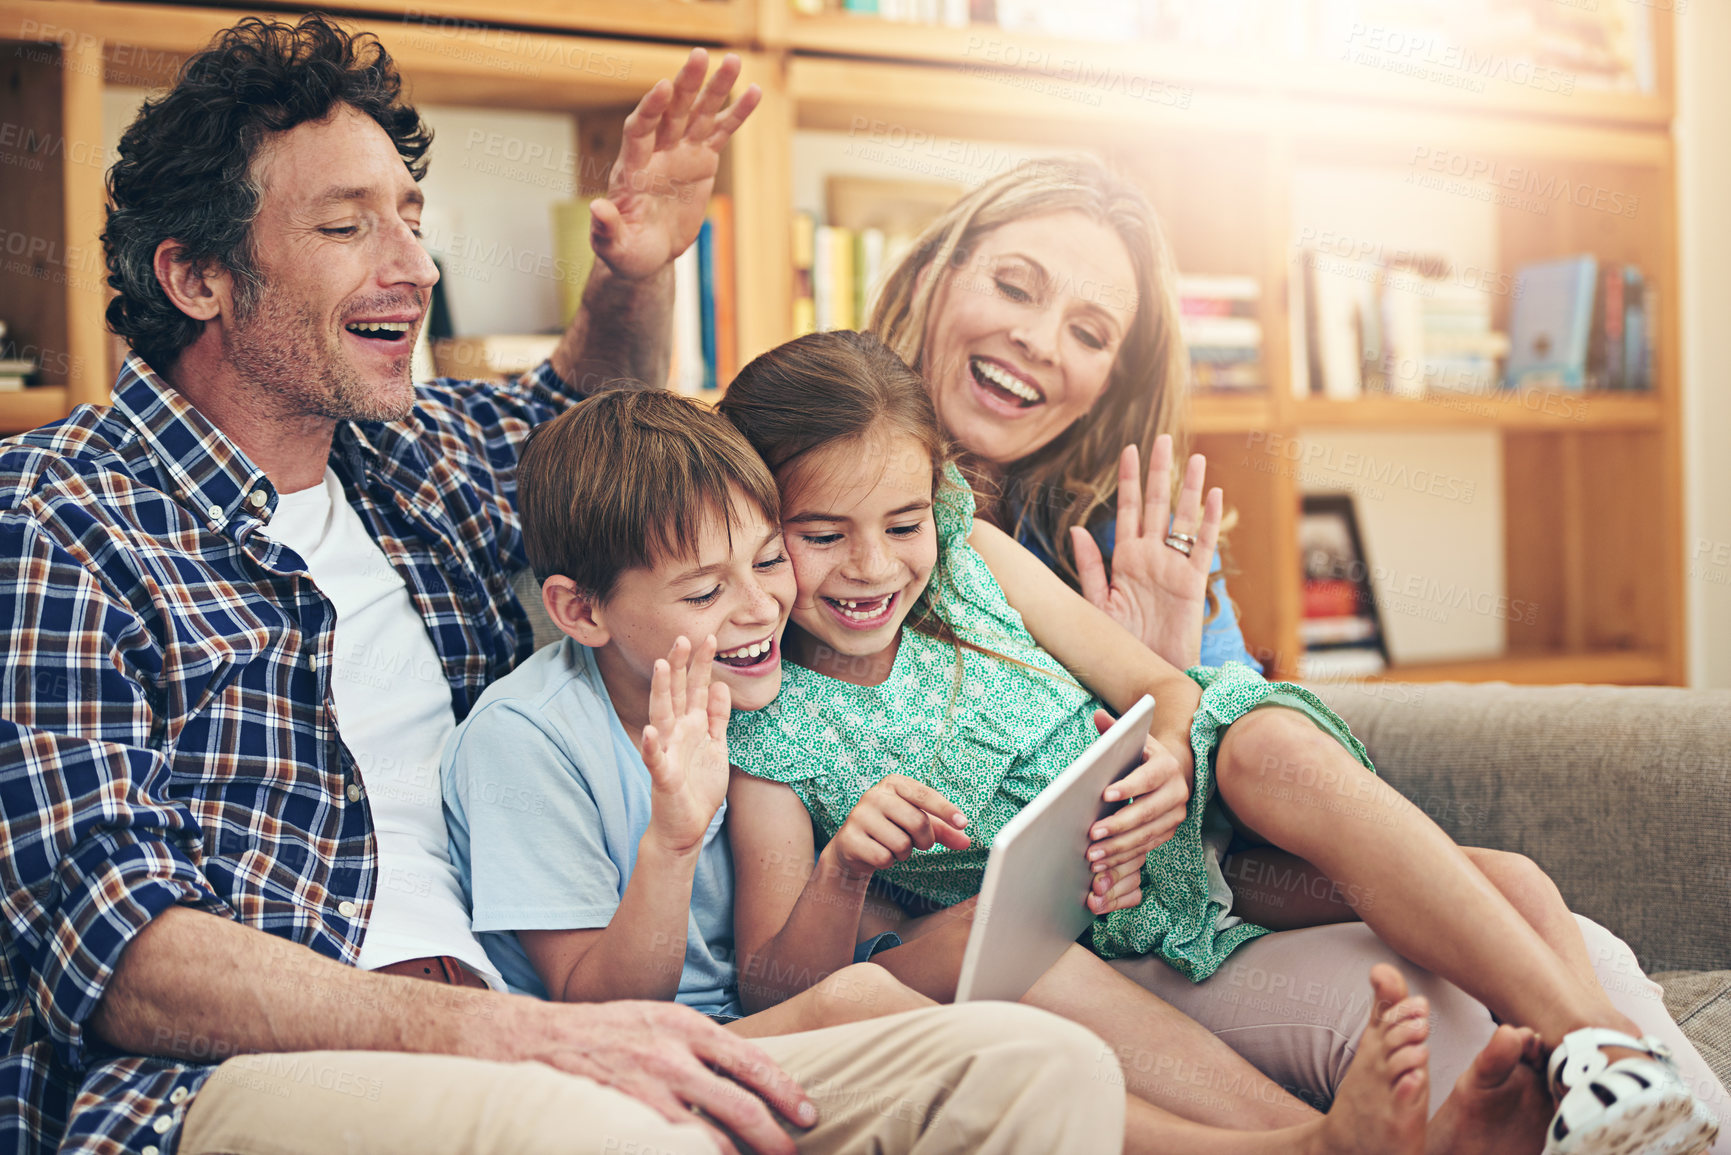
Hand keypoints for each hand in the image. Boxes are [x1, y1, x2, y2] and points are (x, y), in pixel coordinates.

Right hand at [526, 999, 813, 1154]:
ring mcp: (644, 1090)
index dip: (785, 1092)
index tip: (807, 1115)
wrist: (537, 1040)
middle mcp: (670, 1054)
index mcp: (685, 1025)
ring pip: (708, 1137)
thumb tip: (748, 1080)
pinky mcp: (620, 1118)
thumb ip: (701, 1046)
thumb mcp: (660, 1022)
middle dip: (773, 1136)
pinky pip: (669, 1148)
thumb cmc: (607, 1033)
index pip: (751, 1061)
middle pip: (740, 1104)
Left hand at [591, 48, 760, 280]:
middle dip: (686, 84)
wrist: (649, 251)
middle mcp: (656, 152)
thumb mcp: (616, 248)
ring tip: (735, 60)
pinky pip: (721, 133)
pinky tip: (754, 92)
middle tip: (700, 55)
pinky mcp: (701, 160)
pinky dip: (736, 114)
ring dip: (716, 88)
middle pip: (671, 112)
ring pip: (699, 114)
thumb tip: (598, 209)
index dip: (650, 109)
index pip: (639, 131)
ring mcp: (679, 153)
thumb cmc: (628, 251)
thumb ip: (606, 229)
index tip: (664, 86)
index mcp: (632, 168)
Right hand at [642, 636, 731, 853]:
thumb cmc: (699, 787)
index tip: (709, 637)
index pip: (695, 688)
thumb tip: (719, 685)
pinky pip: (655, 759)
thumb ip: (717, 717)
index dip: (701, 664)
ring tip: (662, 667)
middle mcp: (676, 733)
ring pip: (662, 716)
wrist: (685, 827)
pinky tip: (650, 731)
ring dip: (661, 691)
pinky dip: (651, 745)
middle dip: (680, 666)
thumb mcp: (716, 746)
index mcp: (691, 725)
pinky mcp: (663, 776)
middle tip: (683, 637)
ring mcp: (667, 752)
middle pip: (677, 694)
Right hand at [822, 775, 970, 880]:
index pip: (924, 794)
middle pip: (918, 822)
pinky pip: (883, 858)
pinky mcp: (849, 838)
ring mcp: (859, 815)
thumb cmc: (892, 829)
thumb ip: (943, 831)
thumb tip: (966, 841)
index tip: (963, 823)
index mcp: (893, 784)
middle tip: (919, 843)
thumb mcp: (918, 824)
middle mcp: (874, 795)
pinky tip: (878, 853)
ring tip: (893, 847)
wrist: (854, 846)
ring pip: (901, 843)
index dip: (946, 810)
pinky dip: (888, 862)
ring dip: (904, 853)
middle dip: (925, 840)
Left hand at [1071, 436, 1223, 669]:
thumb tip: (1077, 529)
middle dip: (1159, 472)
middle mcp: (1151, 556)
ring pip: (1182, 519)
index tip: (1129, 449)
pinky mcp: (1193, 582)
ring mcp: (1174, 566)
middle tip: (1162, 440)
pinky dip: (1207, 521)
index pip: (1128, 510)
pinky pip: (1202, 546)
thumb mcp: (1099, 605)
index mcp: (1126, 558)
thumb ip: (1090, 567)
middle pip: (1157, 505)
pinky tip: (1212, 496)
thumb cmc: (1122, 644)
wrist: (1149, 673)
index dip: (1129, 480)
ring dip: (1188, 488)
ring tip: (1194, 458)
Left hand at [1083, 710, 1188, 914]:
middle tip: (1092, 834)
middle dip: (1118, 825)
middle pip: (1147, 812)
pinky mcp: (1169, 831)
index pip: (1147, 778)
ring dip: (1119, 847)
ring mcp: (1176, 815)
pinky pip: (1147, 847)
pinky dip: (1125, 856)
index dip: (1128, 787)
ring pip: (1147, 834)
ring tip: (1093, 854)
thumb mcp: (1132, 739)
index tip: (1105, 795)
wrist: (1171, 770)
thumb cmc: (1141, 755)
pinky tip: (1104, 862)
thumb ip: (1114, 729)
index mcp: (1167, 766)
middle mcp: (1178, 791)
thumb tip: (1099, 715)